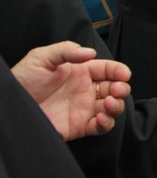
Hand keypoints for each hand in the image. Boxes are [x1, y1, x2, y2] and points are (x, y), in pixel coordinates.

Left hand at [11, 42, 130, 140]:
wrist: (8, 106)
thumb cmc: (22, 80)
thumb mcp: (41, 58)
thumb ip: (66, 50)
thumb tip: (90, 53)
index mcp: (81, 72)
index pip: (108, 69)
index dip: (119, 71)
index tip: (124, 74)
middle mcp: (86, 90)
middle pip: (115, 88)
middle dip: (121, 88)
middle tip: (116, 90)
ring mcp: (84, 109)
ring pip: (112, 107)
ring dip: (117, 106)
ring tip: (109, 104)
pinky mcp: (79, 126)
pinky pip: (101, 127)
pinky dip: (107, 123)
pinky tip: (101, 118)